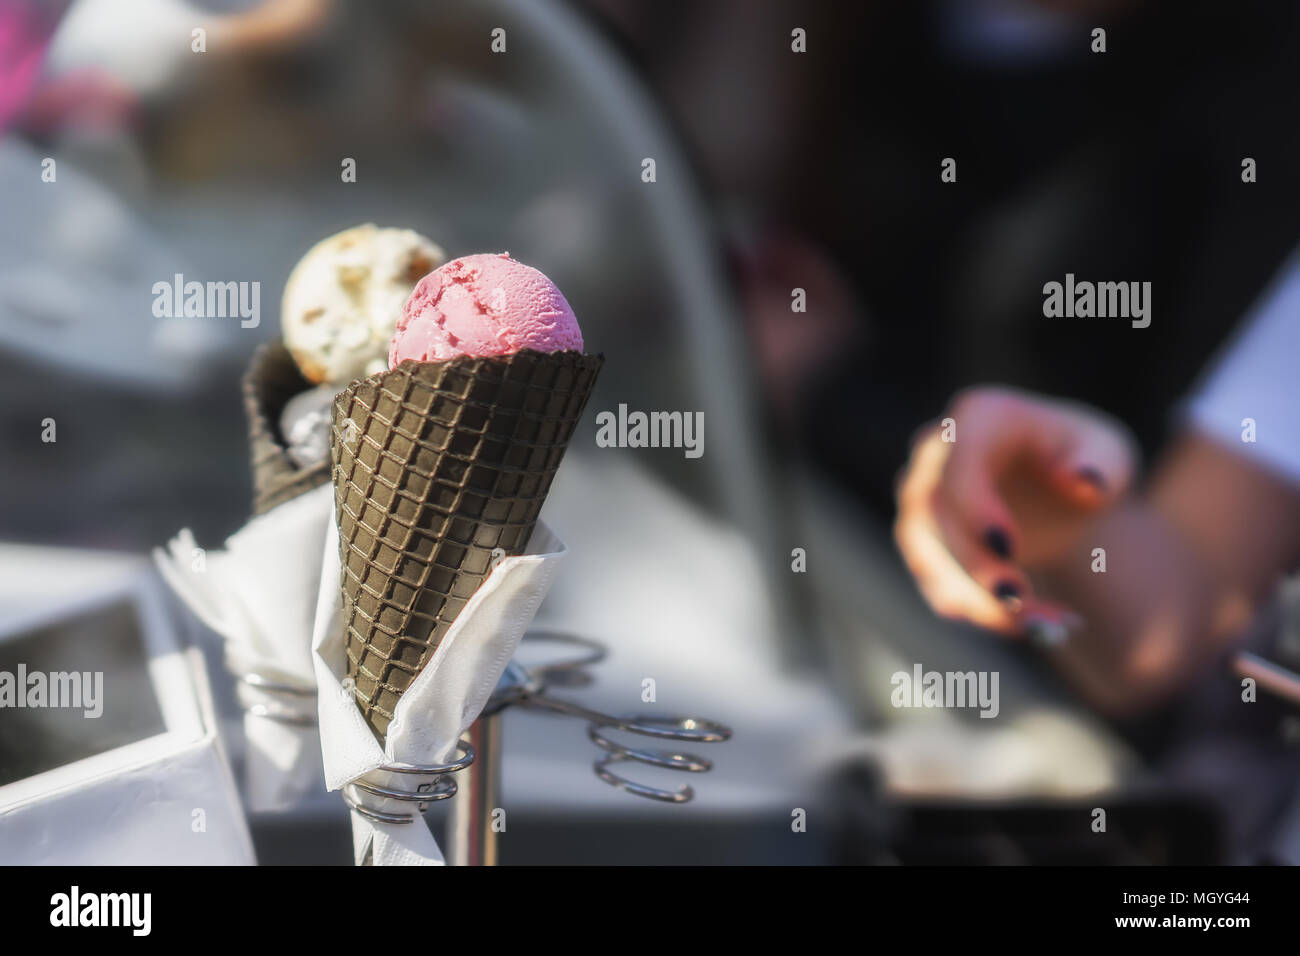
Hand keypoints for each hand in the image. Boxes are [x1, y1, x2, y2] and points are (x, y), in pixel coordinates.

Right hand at [894, 386, 1136, 634]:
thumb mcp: (1108, 453)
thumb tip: (1086, 483)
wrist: (1061, 483)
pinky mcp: (923, 542)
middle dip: (975, 567)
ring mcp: (921, 499)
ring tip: (1045, 627)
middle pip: (935, 514)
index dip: (974, 508)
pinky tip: (1035, 625)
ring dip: (976, 601)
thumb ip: (1102, 465)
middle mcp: (935, 453)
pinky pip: (936, 582)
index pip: (959, 464)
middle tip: (1023, 606)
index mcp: (978, 417)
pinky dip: (979, 612)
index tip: (1009, 550)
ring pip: (926, 556)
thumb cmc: (1083, 458)